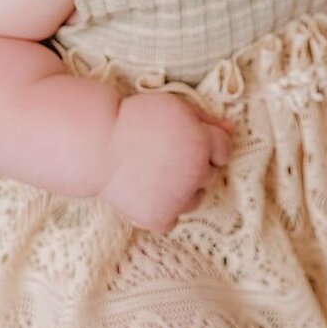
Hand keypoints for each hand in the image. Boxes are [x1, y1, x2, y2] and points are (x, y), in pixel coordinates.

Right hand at [99, 92, 233, 231]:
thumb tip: (230, 128)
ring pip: (196, 199)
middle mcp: (196, 173)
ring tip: (156, 174)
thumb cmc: (135, 120)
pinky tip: (149, 194)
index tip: (188, 141)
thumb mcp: (173, 107)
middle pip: (209, 173)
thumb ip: (205, 117)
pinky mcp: (158, 217)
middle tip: (165, 154)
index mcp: (201, 144)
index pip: (224, 149)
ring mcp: (178, 199)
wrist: (96, 145)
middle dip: (194, 164)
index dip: (208, 142)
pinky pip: (172, 220)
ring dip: (184, 189)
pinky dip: (162, 211)